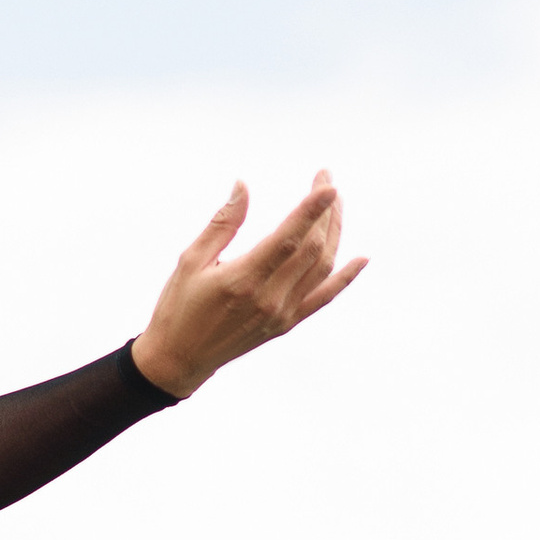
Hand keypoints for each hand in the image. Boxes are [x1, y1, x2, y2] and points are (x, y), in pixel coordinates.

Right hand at [130, 176, 365, 397]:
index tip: (327, 184)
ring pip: (322, 267)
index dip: (311, 210)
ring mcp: (281, 313)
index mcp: (242, 279)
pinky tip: (361, 259)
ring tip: (335, 206)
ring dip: (334, 233)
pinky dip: (345, 278)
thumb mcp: (191, 260)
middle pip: (312, 248)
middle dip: (324, 211)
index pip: (289, 238)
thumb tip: (243, 185)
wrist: (178, 359)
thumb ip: (223, 223)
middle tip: (325, 180)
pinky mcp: (286, 324)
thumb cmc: (178, 305)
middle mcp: (268, 298)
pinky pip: (323, 297)